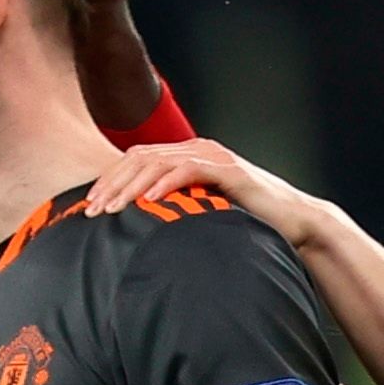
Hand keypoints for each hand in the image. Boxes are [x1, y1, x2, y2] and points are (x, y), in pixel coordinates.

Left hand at [82, 138, 343, 250]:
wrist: (294, 222)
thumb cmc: (247, 223)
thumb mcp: (202, 214)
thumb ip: (175, 212)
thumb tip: (138, 234)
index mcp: (186, 156)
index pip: (136, 160)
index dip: (109, 180)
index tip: (89, 206)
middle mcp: (196, 149)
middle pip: (140, 158)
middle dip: (112, 183)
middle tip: (93, 210)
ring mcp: (213, 157)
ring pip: (158, 162)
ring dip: (130, 186)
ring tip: (113, 208)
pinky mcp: (229, 170)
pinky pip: (189, 170)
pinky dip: (165, 183)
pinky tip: (147, 201)